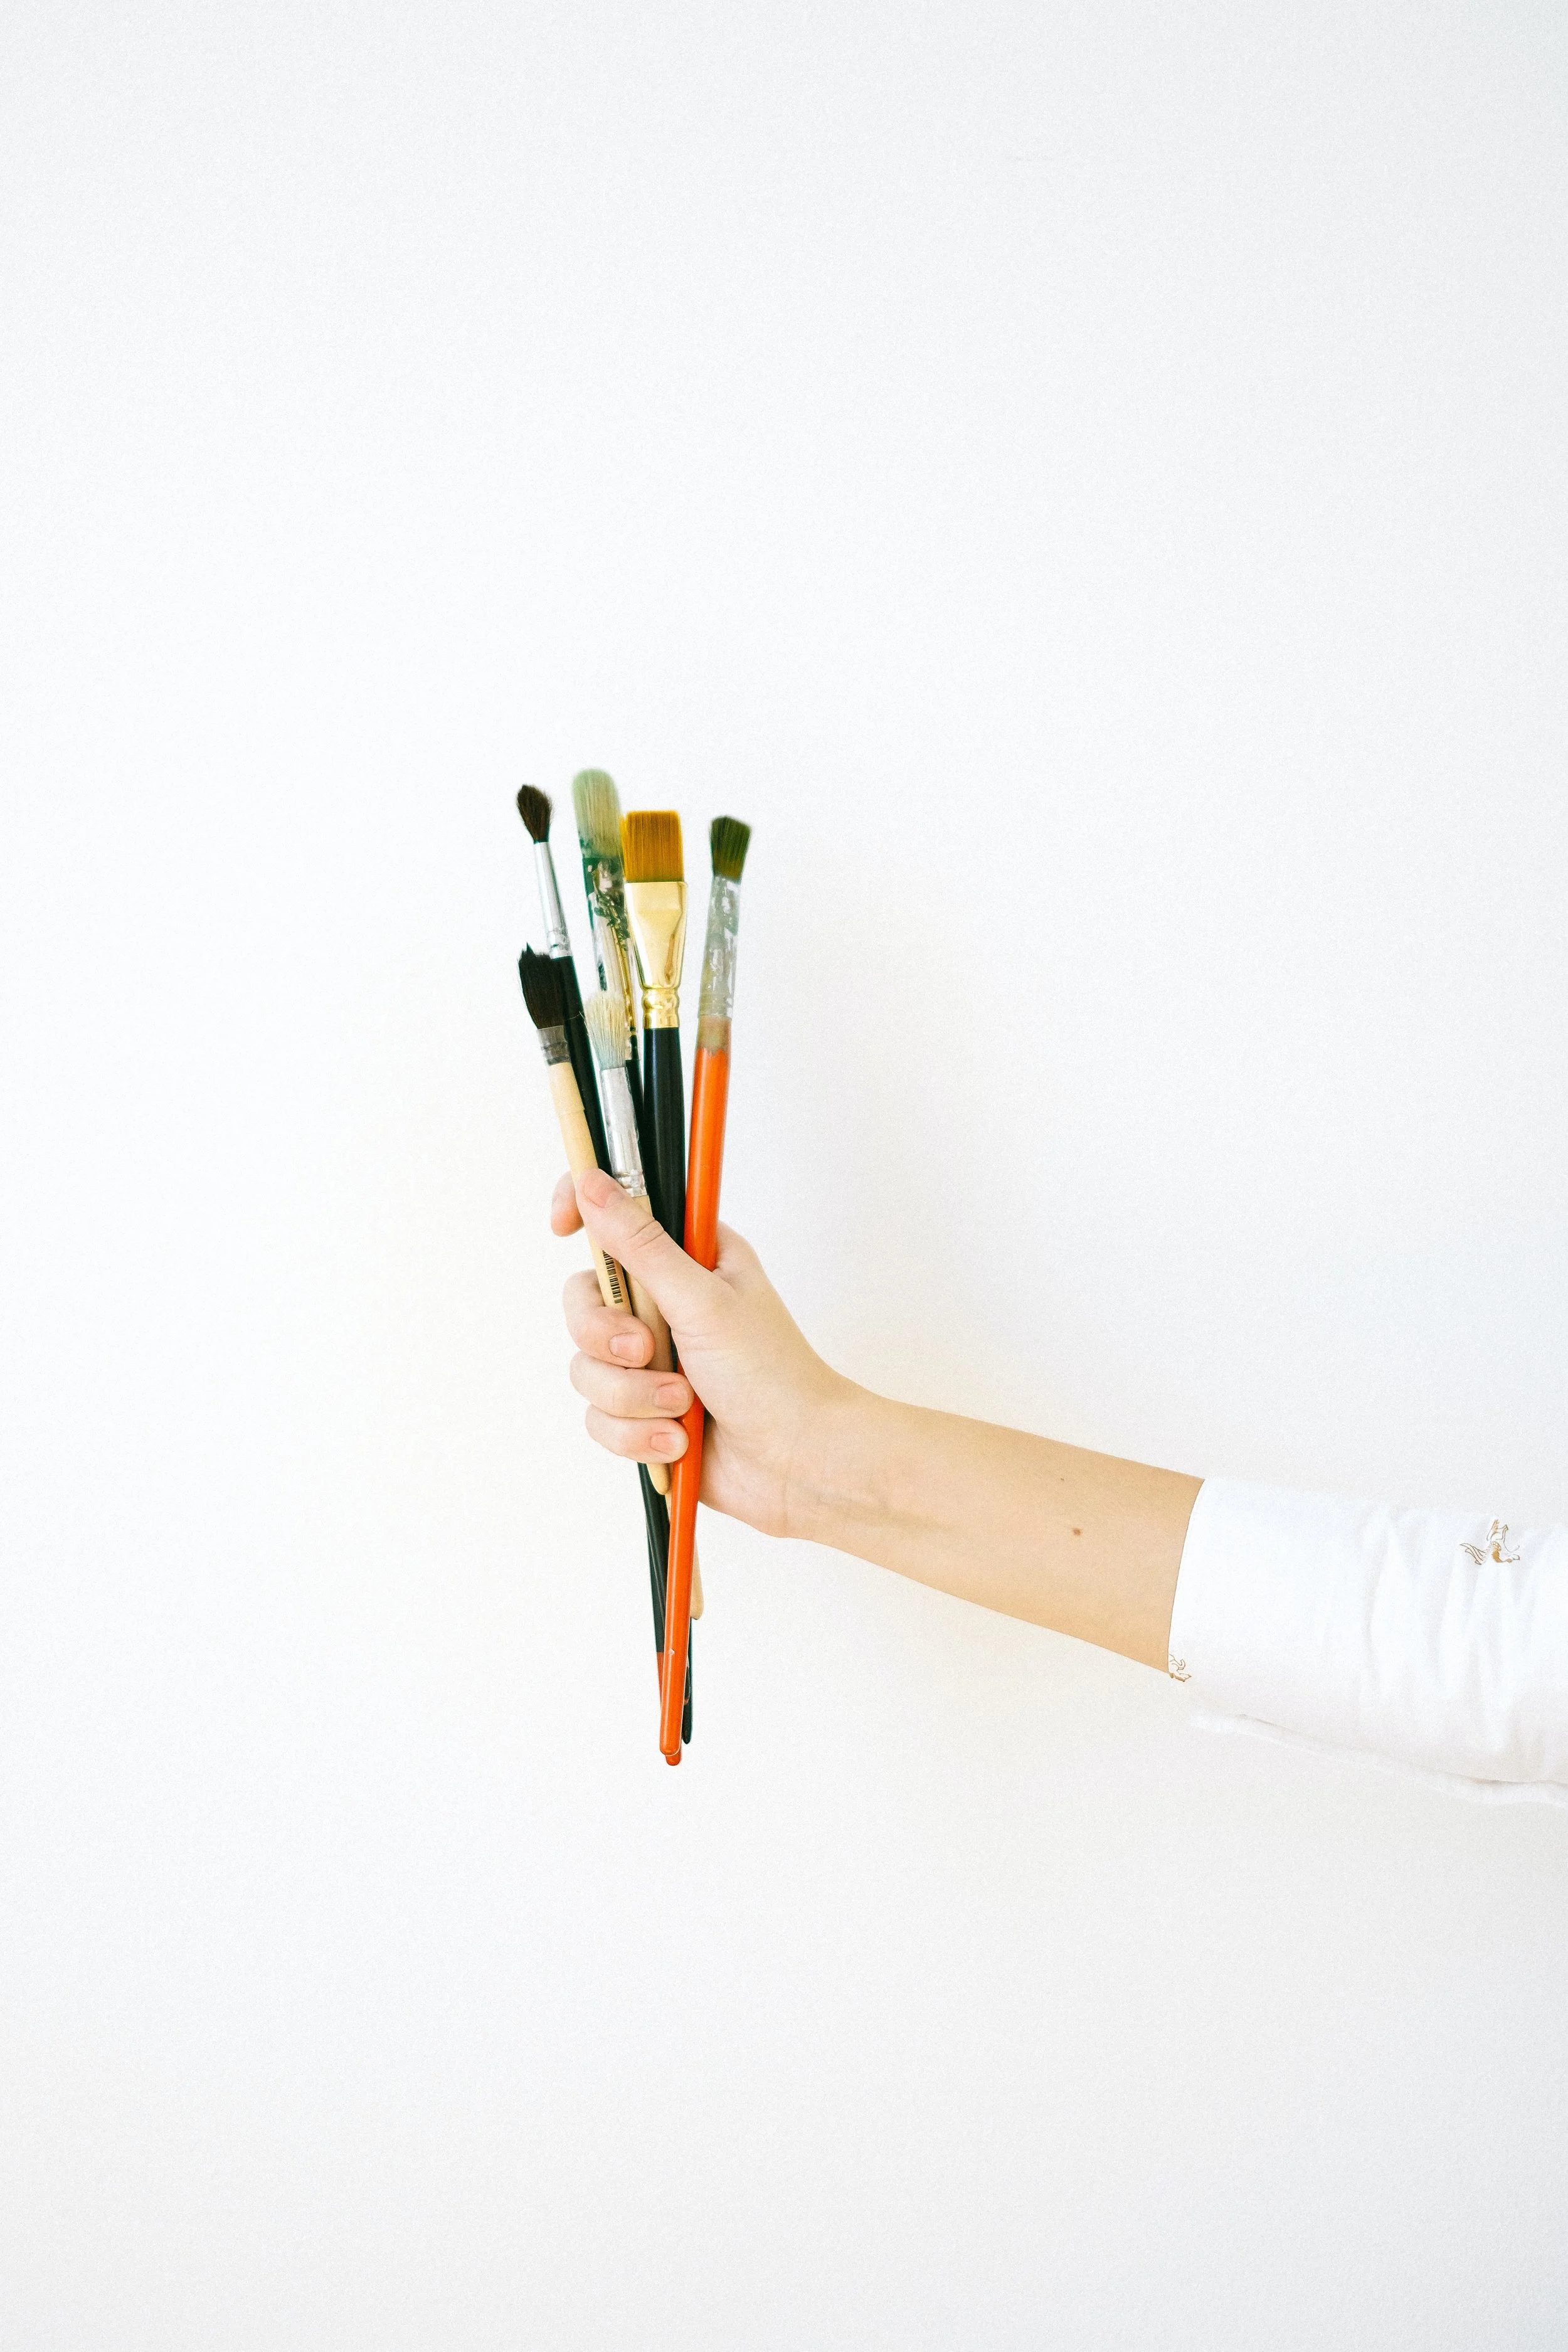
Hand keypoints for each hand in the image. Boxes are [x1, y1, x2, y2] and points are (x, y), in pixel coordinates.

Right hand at [552, 1167, 852, 1538]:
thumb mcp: (703, 1299)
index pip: (617, 1214)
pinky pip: (598, 1418)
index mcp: (689, 1259)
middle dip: (607, 1336)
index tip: (563, 1226)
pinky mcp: (641, 1411)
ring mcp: (650, 1360)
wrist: (797, 1463)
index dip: (582, 1209)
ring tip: (683, 1407)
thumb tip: (592, 1183)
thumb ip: (640, 1245)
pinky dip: (637, 1433)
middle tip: (645, 1349)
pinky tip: (679, 1440)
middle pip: (583, 1300)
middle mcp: (665, 1304)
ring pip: (586, 1366)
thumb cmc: (771, 1375)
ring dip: (633, 1395)